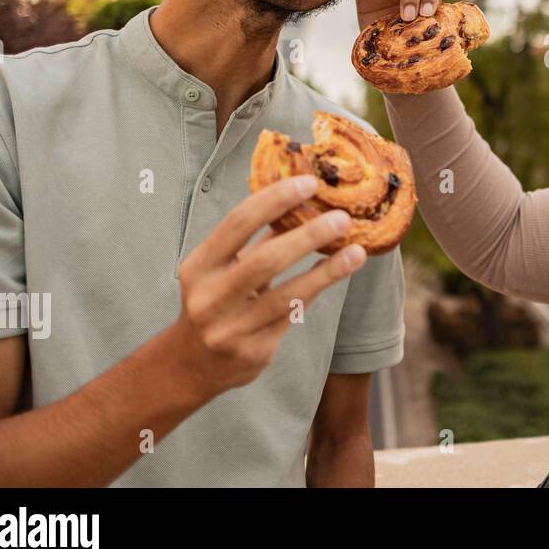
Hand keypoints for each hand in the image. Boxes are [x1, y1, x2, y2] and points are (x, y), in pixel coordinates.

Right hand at [166, 175, 366, 399]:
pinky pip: (294, 315)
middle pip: (265, 261)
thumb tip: (304, 201)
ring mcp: (230, 329)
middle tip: (342, 218)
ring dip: (327, 270)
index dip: (274, 200)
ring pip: (287, 295)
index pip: (237, 224)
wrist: (192, 364)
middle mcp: (210, 298)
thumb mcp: (224, 269)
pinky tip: (340, 272)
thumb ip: (258, 240)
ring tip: (357, 251)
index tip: (309, 183)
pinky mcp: (253, 352)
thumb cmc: (217, 300)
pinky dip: (318, 290)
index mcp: (199, 266)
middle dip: (307, 236)